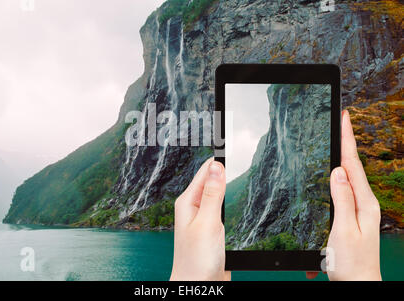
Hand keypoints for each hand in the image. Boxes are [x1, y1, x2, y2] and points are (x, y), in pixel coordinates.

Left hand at [170, 158, 230, 280]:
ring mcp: (204, 218)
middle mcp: (195, 207)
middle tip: (235, 149)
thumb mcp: (207, 223)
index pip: (205, 171)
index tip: (227, 140)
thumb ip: (213, 195)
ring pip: (218, 193)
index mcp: (188, 202)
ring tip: (235, 164)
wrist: (199, 286)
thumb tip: (217, 166)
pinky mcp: (213, 228)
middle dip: (223, 166)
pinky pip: (222, 207)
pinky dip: (229, 198)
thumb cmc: (196, 260)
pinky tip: (234, 194)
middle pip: (211, 179)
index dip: (218, 156)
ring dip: (226, 181)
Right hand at [307, 110, 381, 280]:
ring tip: (338, 138)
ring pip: (348, 175)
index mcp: (364, 203)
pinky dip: (339, 174)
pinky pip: (345, 188)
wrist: (358, 284)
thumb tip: (337, 171)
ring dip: (343, 155)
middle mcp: (364, 202)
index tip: (344, 117)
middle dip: (346, 140)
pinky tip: (334, 170)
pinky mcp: (352, 215)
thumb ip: (342, 199)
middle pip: (352, 165)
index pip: (353, 164)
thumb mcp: (344, 229)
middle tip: (340, 120)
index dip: (348, 139)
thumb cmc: (351, 262)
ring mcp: (359, 209)